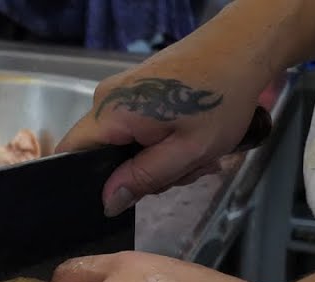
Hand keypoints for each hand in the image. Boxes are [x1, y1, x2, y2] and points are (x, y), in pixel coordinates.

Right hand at [56, 44, 267, 216]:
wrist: (245, 45)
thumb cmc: (221, 98)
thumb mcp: (187, 151)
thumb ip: (142, 179)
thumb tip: (107, 202)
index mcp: (110, 113)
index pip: (69, 154)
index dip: (88, 182)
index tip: (122, 197)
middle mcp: (106, 98)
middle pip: (102, 153)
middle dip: (140, 173)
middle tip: (182, 172)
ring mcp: (122, 91)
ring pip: (124, 143)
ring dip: (158, 158)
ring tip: (196, 154)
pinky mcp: (139, 89)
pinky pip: (136, 127)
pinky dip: (162, 141)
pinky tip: (191, 138)